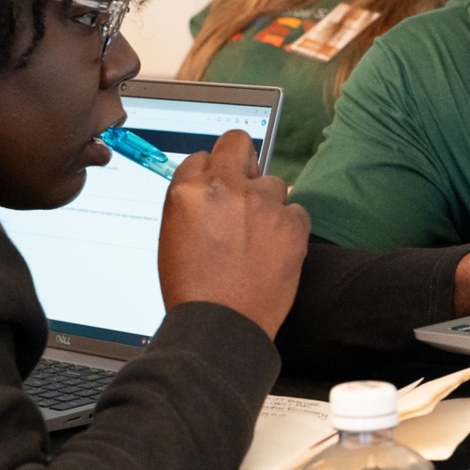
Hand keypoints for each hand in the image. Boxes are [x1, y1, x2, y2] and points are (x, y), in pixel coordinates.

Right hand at [158, 130, 309, 338]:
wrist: (220, 327)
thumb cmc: (192, 290)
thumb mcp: (173, 237)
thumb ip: (192, 203)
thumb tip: (210, 186)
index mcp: (187, 192)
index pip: (202, 156)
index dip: (210, 174)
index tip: (217, 188)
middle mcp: (224, 188)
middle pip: (238, 142)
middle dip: (241, 159)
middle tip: (244, 186)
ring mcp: (261, 203)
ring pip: (273, 182)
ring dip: (267, 202)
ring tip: (257, 238)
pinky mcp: (292, 223)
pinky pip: (296, 210)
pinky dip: (289, 226)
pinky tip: (275, 250)